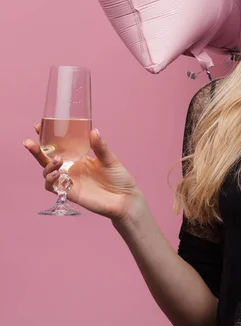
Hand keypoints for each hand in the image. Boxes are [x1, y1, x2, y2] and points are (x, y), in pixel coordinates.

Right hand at [24, 124, 144, 221]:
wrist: (125, 198)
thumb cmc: (119, 177)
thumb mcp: (109, 159)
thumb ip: (100, 147)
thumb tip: (94, 130)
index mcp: (79, 157)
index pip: (59, 146)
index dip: (47, 137)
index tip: (39, 126)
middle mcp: (71, 168)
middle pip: (47, 159)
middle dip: (36, 150)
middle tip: (29, 142)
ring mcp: (69, 181)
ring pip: (47, 173)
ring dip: (47, 166)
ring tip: (58, 160)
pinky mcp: (70, 193)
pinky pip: (53, 187)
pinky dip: (51, 180)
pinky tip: (58, 174)